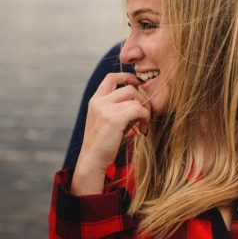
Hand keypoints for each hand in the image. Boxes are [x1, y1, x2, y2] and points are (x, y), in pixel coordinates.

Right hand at [71, 73, 150, 194]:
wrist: (92, 161)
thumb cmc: (103, 144)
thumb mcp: (108, 121)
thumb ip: (119, 109)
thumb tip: (141, 103)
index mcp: (96, 100)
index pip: (111, 77)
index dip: (127, 77)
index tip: (138, 85)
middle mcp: (99, 101)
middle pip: (129, 88)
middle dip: (142, 100)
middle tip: (145, 116)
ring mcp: (105, 109)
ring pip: (135, 99)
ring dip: (145, 112)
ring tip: (143, 126)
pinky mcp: (114, 119)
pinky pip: (138, 109)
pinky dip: (145, 118)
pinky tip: (142, 130)